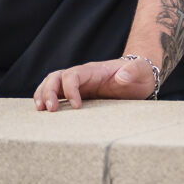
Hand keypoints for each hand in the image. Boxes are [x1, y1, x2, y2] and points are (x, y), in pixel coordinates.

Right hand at [33, 57, 155, 110]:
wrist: (140, 76)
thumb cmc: (141, 74)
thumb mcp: (143, 71)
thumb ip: (134, 70)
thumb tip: (122, 76)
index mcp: (95, 70)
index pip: (73, 75)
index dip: (70, 89)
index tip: (77, 106)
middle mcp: (83, 76)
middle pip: (56, 77)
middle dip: (48, 91)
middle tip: (49, 110)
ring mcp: (79, 84)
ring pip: (52, 84)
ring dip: (42, 95)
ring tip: (40, 110)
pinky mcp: (78, 94)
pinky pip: (57, 94)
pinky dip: (47, 100)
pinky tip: (44, 112)